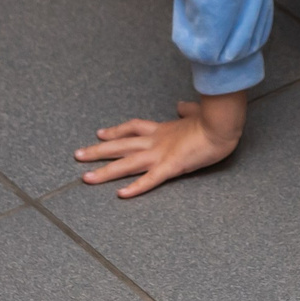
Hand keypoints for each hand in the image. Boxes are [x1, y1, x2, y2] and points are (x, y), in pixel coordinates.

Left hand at [76, 93, 245, 197]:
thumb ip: (186, 110)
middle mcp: (156, 141)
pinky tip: (121, 195)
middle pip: (120, 145)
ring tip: (85, 178)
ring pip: (127, 164)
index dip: (115, 131)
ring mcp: (161, 154)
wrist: (222, 124)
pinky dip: (135, 187)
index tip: (99, 134)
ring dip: (105, 171)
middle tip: (77, 155)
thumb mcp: (195, 113)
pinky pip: (150, 179)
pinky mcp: (171, 166)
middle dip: (97, 151)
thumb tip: (180, 106)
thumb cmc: (213, 120)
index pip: (132, 128)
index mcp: (162, 129)